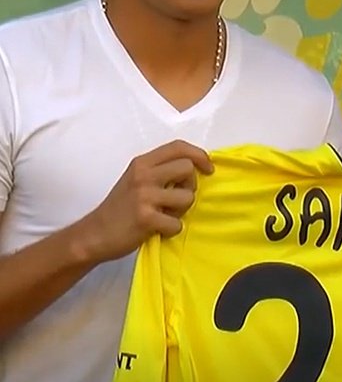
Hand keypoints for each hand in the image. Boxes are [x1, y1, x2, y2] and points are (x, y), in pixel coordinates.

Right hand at [79, 140, 213, 261]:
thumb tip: (196, 168)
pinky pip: (177, 224)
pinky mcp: (146, 218)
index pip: (178, 147)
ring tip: (164, 215)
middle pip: (188, 168)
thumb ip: (161, 170)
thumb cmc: (120, 207)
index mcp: (142, 163)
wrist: (94, 234)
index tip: (208, 168)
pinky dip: (171, 230)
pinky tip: (157, 229)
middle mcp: (143, 175)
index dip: (199, 155)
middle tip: (177, 198)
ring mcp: (144, 196)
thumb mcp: (136, 179)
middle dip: (190, 185)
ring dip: (181, 211)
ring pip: (188, 197)